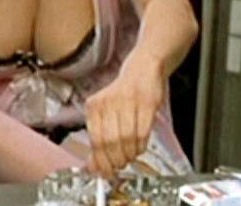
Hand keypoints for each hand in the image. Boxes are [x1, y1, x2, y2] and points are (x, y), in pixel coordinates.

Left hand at [84, 60, 164, 175]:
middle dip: (115, 159)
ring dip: (129, 154)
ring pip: (126, 138)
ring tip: (129, 158)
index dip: (100, 159)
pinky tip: (139, 148)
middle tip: (118, 166)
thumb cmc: (123, 93)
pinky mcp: (146, 103)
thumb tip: (95, 164)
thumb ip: (100, 135)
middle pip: (110, 140)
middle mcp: (108, 102)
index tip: (103, 171)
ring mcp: (127, 102)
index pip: (95, 139)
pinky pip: (143, 131)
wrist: (144, 69)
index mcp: (94, 105)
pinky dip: (141, 145)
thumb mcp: (106, 110)